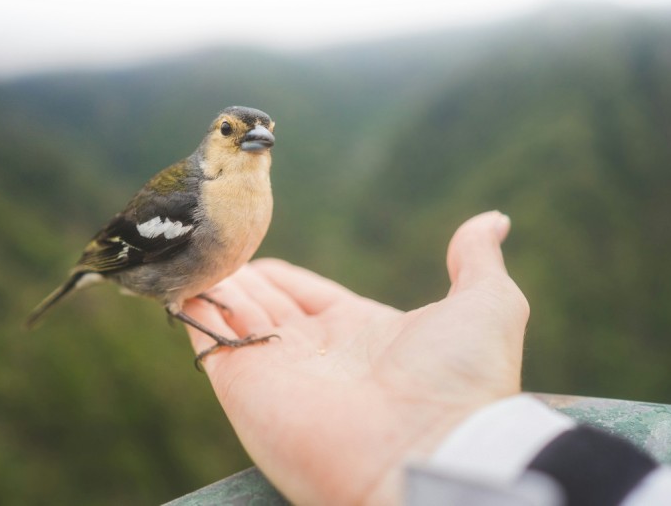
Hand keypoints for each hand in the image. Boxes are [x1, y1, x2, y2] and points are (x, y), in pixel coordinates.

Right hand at [184, 211, 529, 504]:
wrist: (433, 451)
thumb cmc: (463, 380)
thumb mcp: (486, 305)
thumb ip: (476, 260)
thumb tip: (493, 219)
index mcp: (362, 332)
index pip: (308, 294)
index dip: (282, 274)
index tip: (255, 249)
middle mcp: (316, 354)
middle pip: (263, 304)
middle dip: (239, 273)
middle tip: (211, 237)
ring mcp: (277, 371)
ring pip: (231, 315)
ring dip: (212, 281)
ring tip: (189, 244)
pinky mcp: (244, 387)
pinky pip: (208, 338)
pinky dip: (193, 306)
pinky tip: (178, 276)